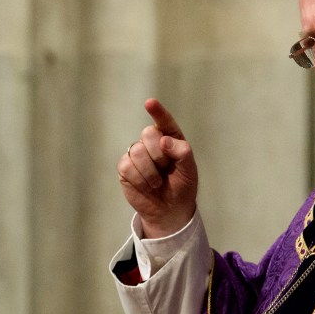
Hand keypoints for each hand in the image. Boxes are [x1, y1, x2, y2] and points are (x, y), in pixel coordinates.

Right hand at [117, 98, 197, 238]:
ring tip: (157, 182)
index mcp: (172, 139)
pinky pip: (126, 165)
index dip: (157, 112)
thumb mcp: (189, 170)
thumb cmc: (182, 186)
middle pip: (148, 134)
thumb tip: (164, 140)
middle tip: (166, 169)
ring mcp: (137, 154)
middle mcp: (153, 143)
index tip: (150, 103)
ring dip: (149, 170)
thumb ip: (182, 152)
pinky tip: (145, 186)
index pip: (165, 122)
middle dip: (158, 154)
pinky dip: (138, 179)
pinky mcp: (125, 167)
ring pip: (137, 150)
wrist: (169, 210)